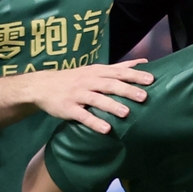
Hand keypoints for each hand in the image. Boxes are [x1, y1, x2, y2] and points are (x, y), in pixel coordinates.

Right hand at [26, 59, 151, 134]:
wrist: (42, 86)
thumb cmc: (76, 78)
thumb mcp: (96, 69)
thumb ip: (119, 67)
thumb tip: (144, 62)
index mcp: (97, 72)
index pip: (118, 72)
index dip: (134, 75)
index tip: (151, 79)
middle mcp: (88, 81)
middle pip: (109, 85)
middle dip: (127, 90)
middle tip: (144, 96)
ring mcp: (77, 95)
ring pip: (96, 99)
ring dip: (111, 106)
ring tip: (127, 113)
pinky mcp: (68, 108)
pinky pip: (82, 115)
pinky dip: (94, 122)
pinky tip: (106, 129)